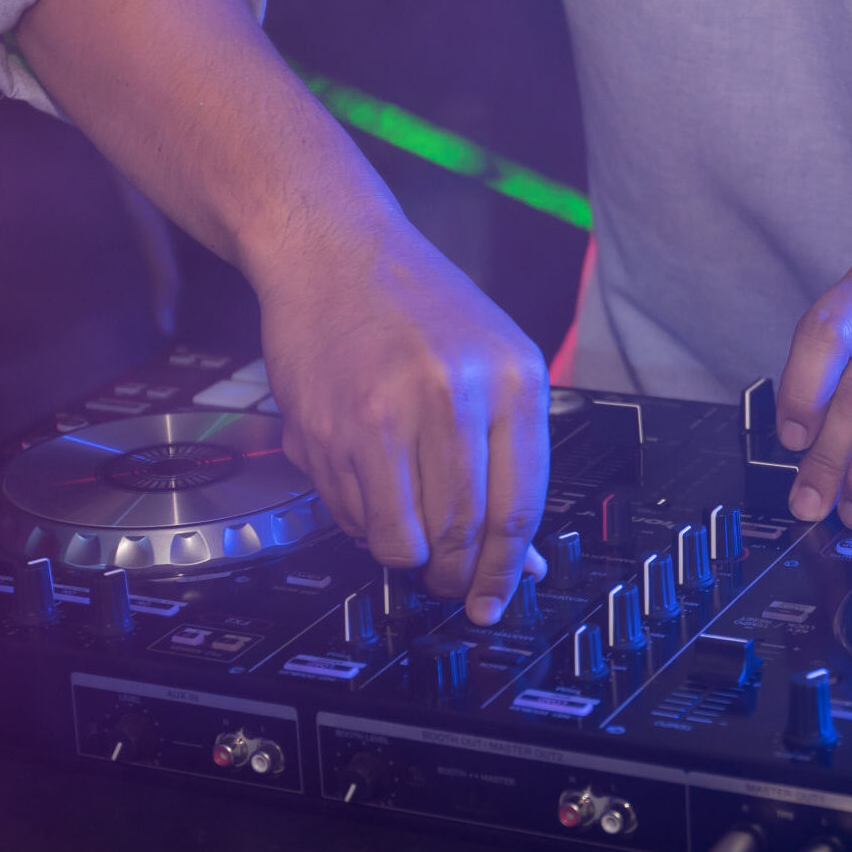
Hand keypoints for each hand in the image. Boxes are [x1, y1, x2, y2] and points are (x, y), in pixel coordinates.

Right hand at [258, 219, 548, 625]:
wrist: (331, 251)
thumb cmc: (416, 306)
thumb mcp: (493, 362)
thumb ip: (511, 457)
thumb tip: (524, 556)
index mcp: (513, 378)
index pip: (518, 508)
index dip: (505, 571)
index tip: (494, 599)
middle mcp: (455, 395)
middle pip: (463, 531)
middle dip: (453, 574)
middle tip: (446, 581)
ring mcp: (386, 413)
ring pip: (403, 537)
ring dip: (405, 556)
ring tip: (404, 537)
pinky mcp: (327, 428)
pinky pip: (352, 515)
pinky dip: (361, 523)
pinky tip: (366, 491)